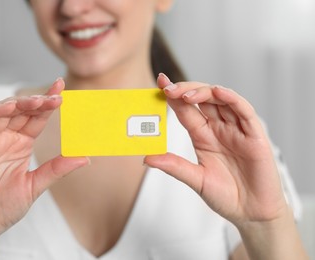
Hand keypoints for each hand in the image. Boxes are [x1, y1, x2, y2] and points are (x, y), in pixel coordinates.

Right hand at [0, 79, 88, 239]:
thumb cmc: (5, 206)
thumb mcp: (36, 185)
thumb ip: (57, 169)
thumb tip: (86, 157)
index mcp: (22, 143)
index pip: (37, 117)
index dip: (49, 103)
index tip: (63, 90)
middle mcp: (6, 137)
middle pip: (22, 111)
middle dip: (38, 101)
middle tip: (56, 96)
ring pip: (2, 112)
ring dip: (19, 103)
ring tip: (38, 101)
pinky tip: (9, 108)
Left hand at [144, 74, 287, 225]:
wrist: (252, 213)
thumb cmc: (226, 196)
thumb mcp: (196, 180)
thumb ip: (174, 167)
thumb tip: (146, 158)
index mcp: (202, 136)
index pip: (186, 110)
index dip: (173, 96)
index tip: (159, 84)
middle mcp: (219, 128)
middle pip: (202, 99)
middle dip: (185, 90)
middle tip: (168, 89)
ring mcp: (236, 130)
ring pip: (222, 100)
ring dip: (204, 91)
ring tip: (185, 94)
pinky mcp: (255, 135)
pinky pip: (244, 111)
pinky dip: (232, 99)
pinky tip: (218, 92)